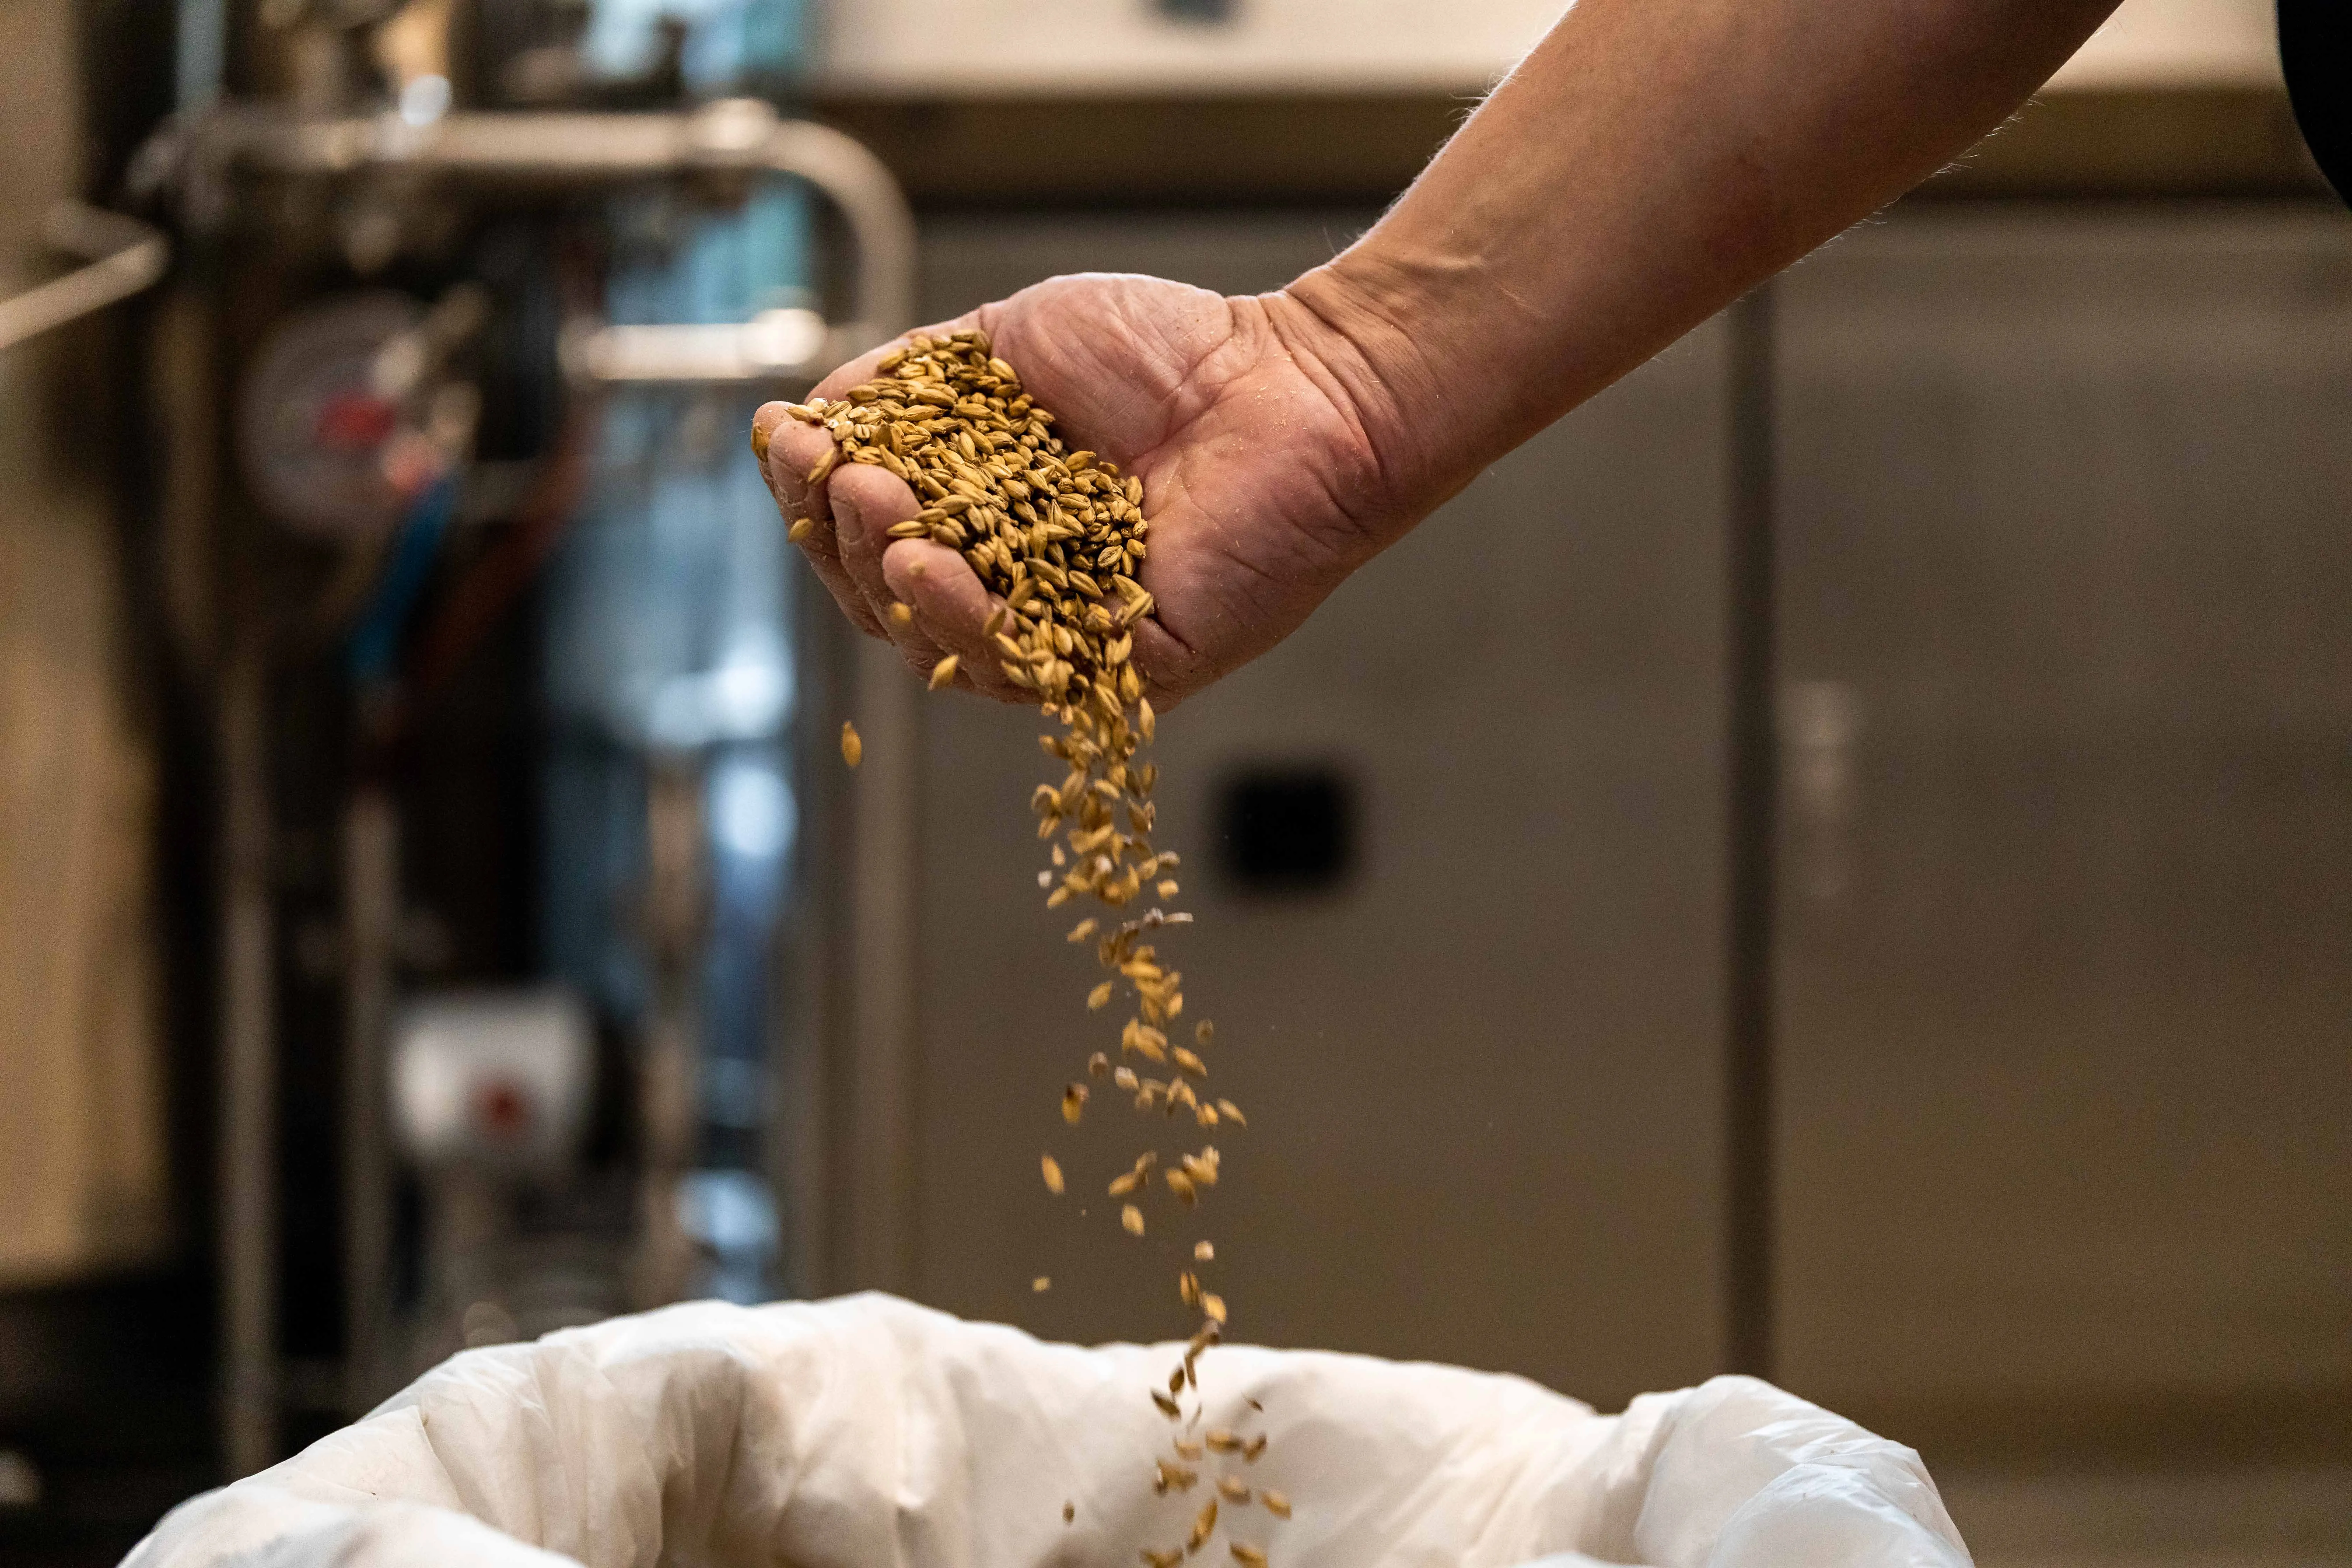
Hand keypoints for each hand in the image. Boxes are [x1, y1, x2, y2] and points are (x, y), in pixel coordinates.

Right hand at [754, 271, 1414, 707]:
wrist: (1295, 379)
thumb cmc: (1166, 350)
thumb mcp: (1007, 345)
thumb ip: (911, 381)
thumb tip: (815, 412)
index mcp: (985, 522)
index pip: (869, 538)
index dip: (815, 499)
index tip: (790, 440)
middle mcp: (1019, 590)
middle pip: (888, 603)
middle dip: (841, 540)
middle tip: (839, 476)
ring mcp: (1070, 638)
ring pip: (941, 646)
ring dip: (889, 579)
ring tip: (878, 511)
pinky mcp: (1129, 670)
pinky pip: (1027, 670)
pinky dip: (964, 624)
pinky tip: (926, 566)